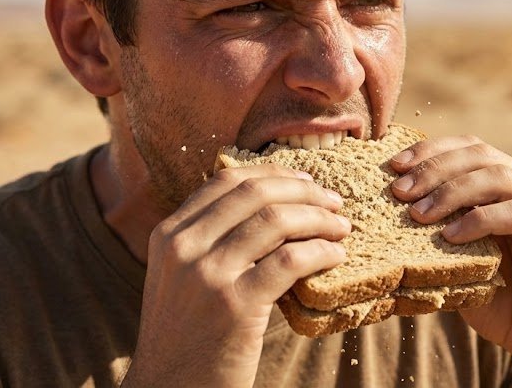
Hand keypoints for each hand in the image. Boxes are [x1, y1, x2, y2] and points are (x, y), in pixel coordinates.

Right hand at [124, 164, 350, 387]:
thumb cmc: (187, 336)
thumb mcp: (181, 278)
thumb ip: (210, 242)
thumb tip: (272, 208)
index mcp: (169, 234)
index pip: (226, 181)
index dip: (274, 175)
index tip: (306, 182)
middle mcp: (183, 247)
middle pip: (254, 193)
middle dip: (304, 192)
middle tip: (334, 202)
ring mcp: (207, 275)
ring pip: (275, 220)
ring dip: (320, 219)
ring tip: (342, 230)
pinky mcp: (234, 305)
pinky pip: (290, 260)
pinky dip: (321, 252)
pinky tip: (335, 257)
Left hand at [390, 136, 511, 386]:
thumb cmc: (503, 304)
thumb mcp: (463, 260)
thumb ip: (441, 230)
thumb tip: (393, 208)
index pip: (472, 148)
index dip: (432, 150)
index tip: (394, 165)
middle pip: (483, 154)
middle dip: (435, 168)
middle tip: (399, 191)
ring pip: (500, 177)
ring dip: (452, 191)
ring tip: (418, 214)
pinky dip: (480, 220)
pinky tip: (451, 237)